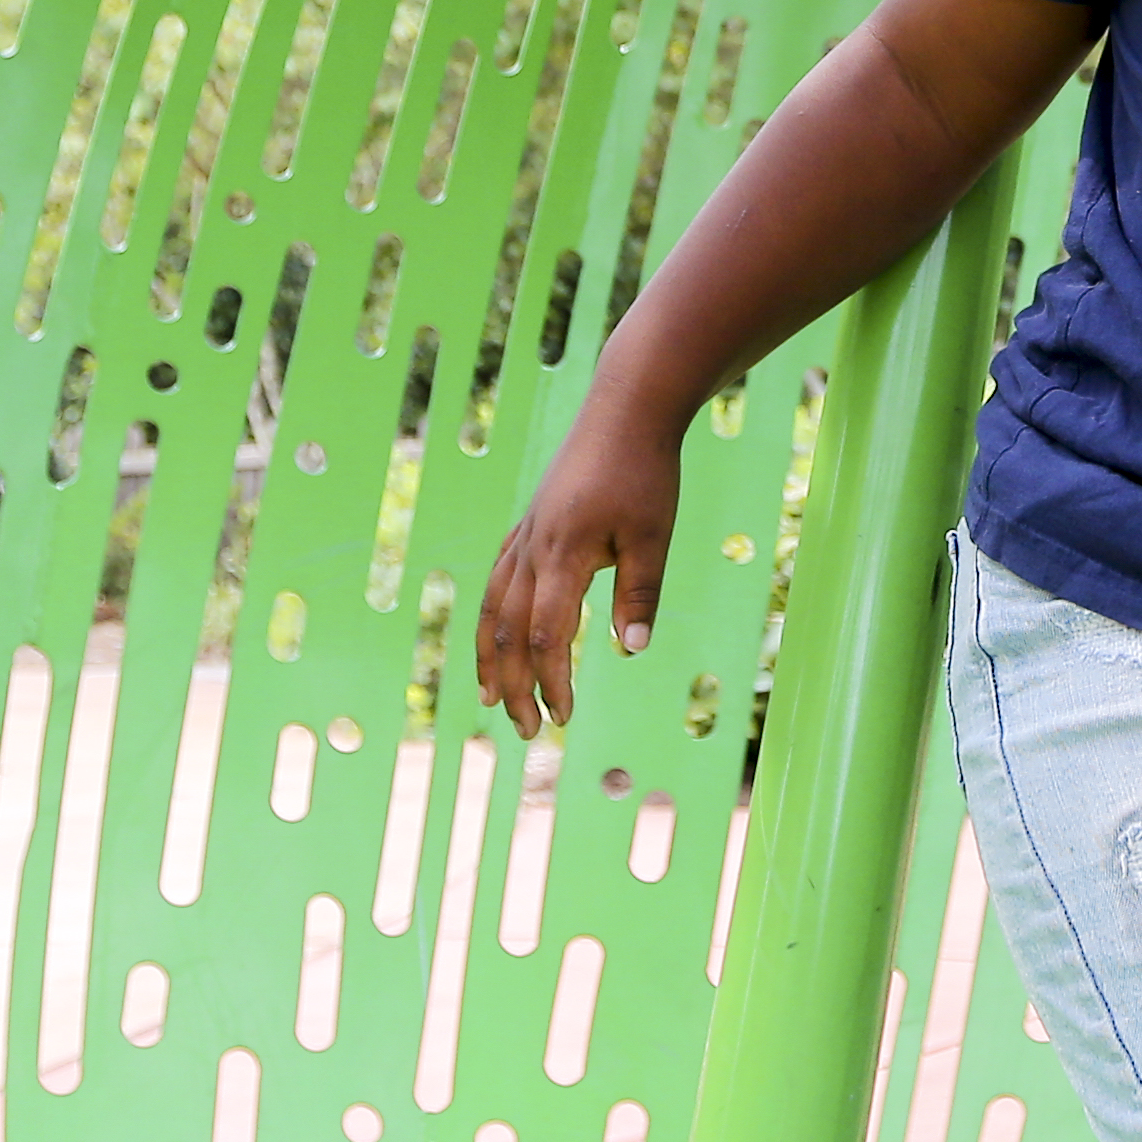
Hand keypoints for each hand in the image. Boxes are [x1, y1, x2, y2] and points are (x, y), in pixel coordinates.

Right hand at [474, 394, 681, 736]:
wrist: (625, 409)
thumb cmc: (646, 471)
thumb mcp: (653, 534)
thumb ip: (641, 593)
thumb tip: (632, 651)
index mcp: (565, 553)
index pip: (548, 634)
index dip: (552, 681)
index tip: (565, 717)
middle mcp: (534, 547)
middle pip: (510, 630)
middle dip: (514, 685)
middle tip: (526, 732)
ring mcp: (526, 534)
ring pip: (493, 606)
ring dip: (490, 657)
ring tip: (488, 698)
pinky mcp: (530, 524)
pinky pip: (498, 578)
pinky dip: (493, 616)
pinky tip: (498, 636)